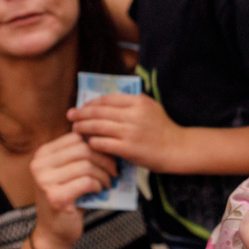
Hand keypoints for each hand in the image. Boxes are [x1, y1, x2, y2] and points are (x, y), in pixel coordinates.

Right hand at [29, 132, 118, 248]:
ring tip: (108, 183)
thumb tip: (108, 143)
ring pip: (86, 165)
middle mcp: (39, 165)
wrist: (53, 231)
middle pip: (82, 148)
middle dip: (104, 158)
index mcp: (43, 155)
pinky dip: (98, 185)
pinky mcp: (55, 197)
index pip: (75, 137)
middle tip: (115, 170)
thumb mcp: (70, 174)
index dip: (97, 144)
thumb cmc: (67, 200)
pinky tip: (99, 191)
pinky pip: (86, 182)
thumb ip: (81, 157)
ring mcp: (45, 181)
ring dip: (103, 174)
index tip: (110, 154)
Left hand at [67, 94, 185, 172]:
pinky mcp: (128, 149)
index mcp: (138, 102)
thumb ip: (133, 101)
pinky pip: (103, 143)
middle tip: (71, 115)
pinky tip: (88, 142)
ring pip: (98, 127)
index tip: (82, 106)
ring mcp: (130, 132)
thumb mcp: (152, 107)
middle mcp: (133, 115)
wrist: (177, 149)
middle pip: (99, 112)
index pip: (107, 99)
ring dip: (83, 127)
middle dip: (81, 113)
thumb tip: (108, 100)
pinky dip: (93, 142)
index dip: (91, 103)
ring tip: (75, 128)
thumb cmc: (163, 128)